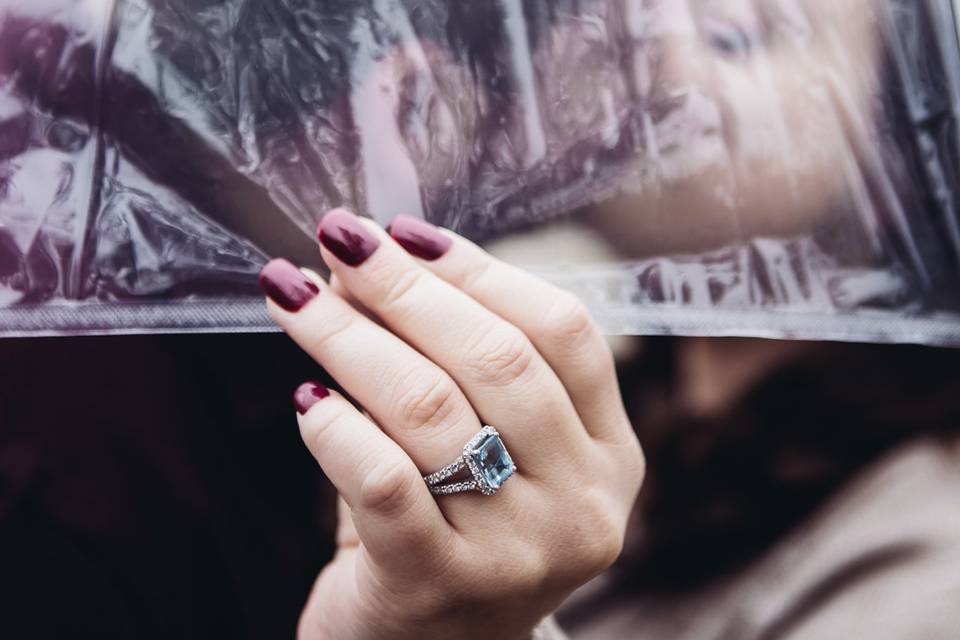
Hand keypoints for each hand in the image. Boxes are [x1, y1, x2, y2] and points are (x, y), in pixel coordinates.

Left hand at [259, 209, 644, 638]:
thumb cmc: (452, 531)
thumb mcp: (487, 449)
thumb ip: (453, 362)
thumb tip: (371, 257)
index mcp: (608, 454)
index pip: (562, 331)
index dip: (480, 269)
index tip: (405, 231)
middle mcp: (582, 503)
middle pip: (496, 358)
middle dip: (405, 287)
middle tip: (338, 239)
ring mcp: (521, 552)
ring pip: (431, 409)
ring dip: (350, 337)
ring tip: (294, 296)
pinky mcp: (442, 588)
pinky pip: (384, 482)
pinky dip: (336, 428)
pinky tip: (306, 402)